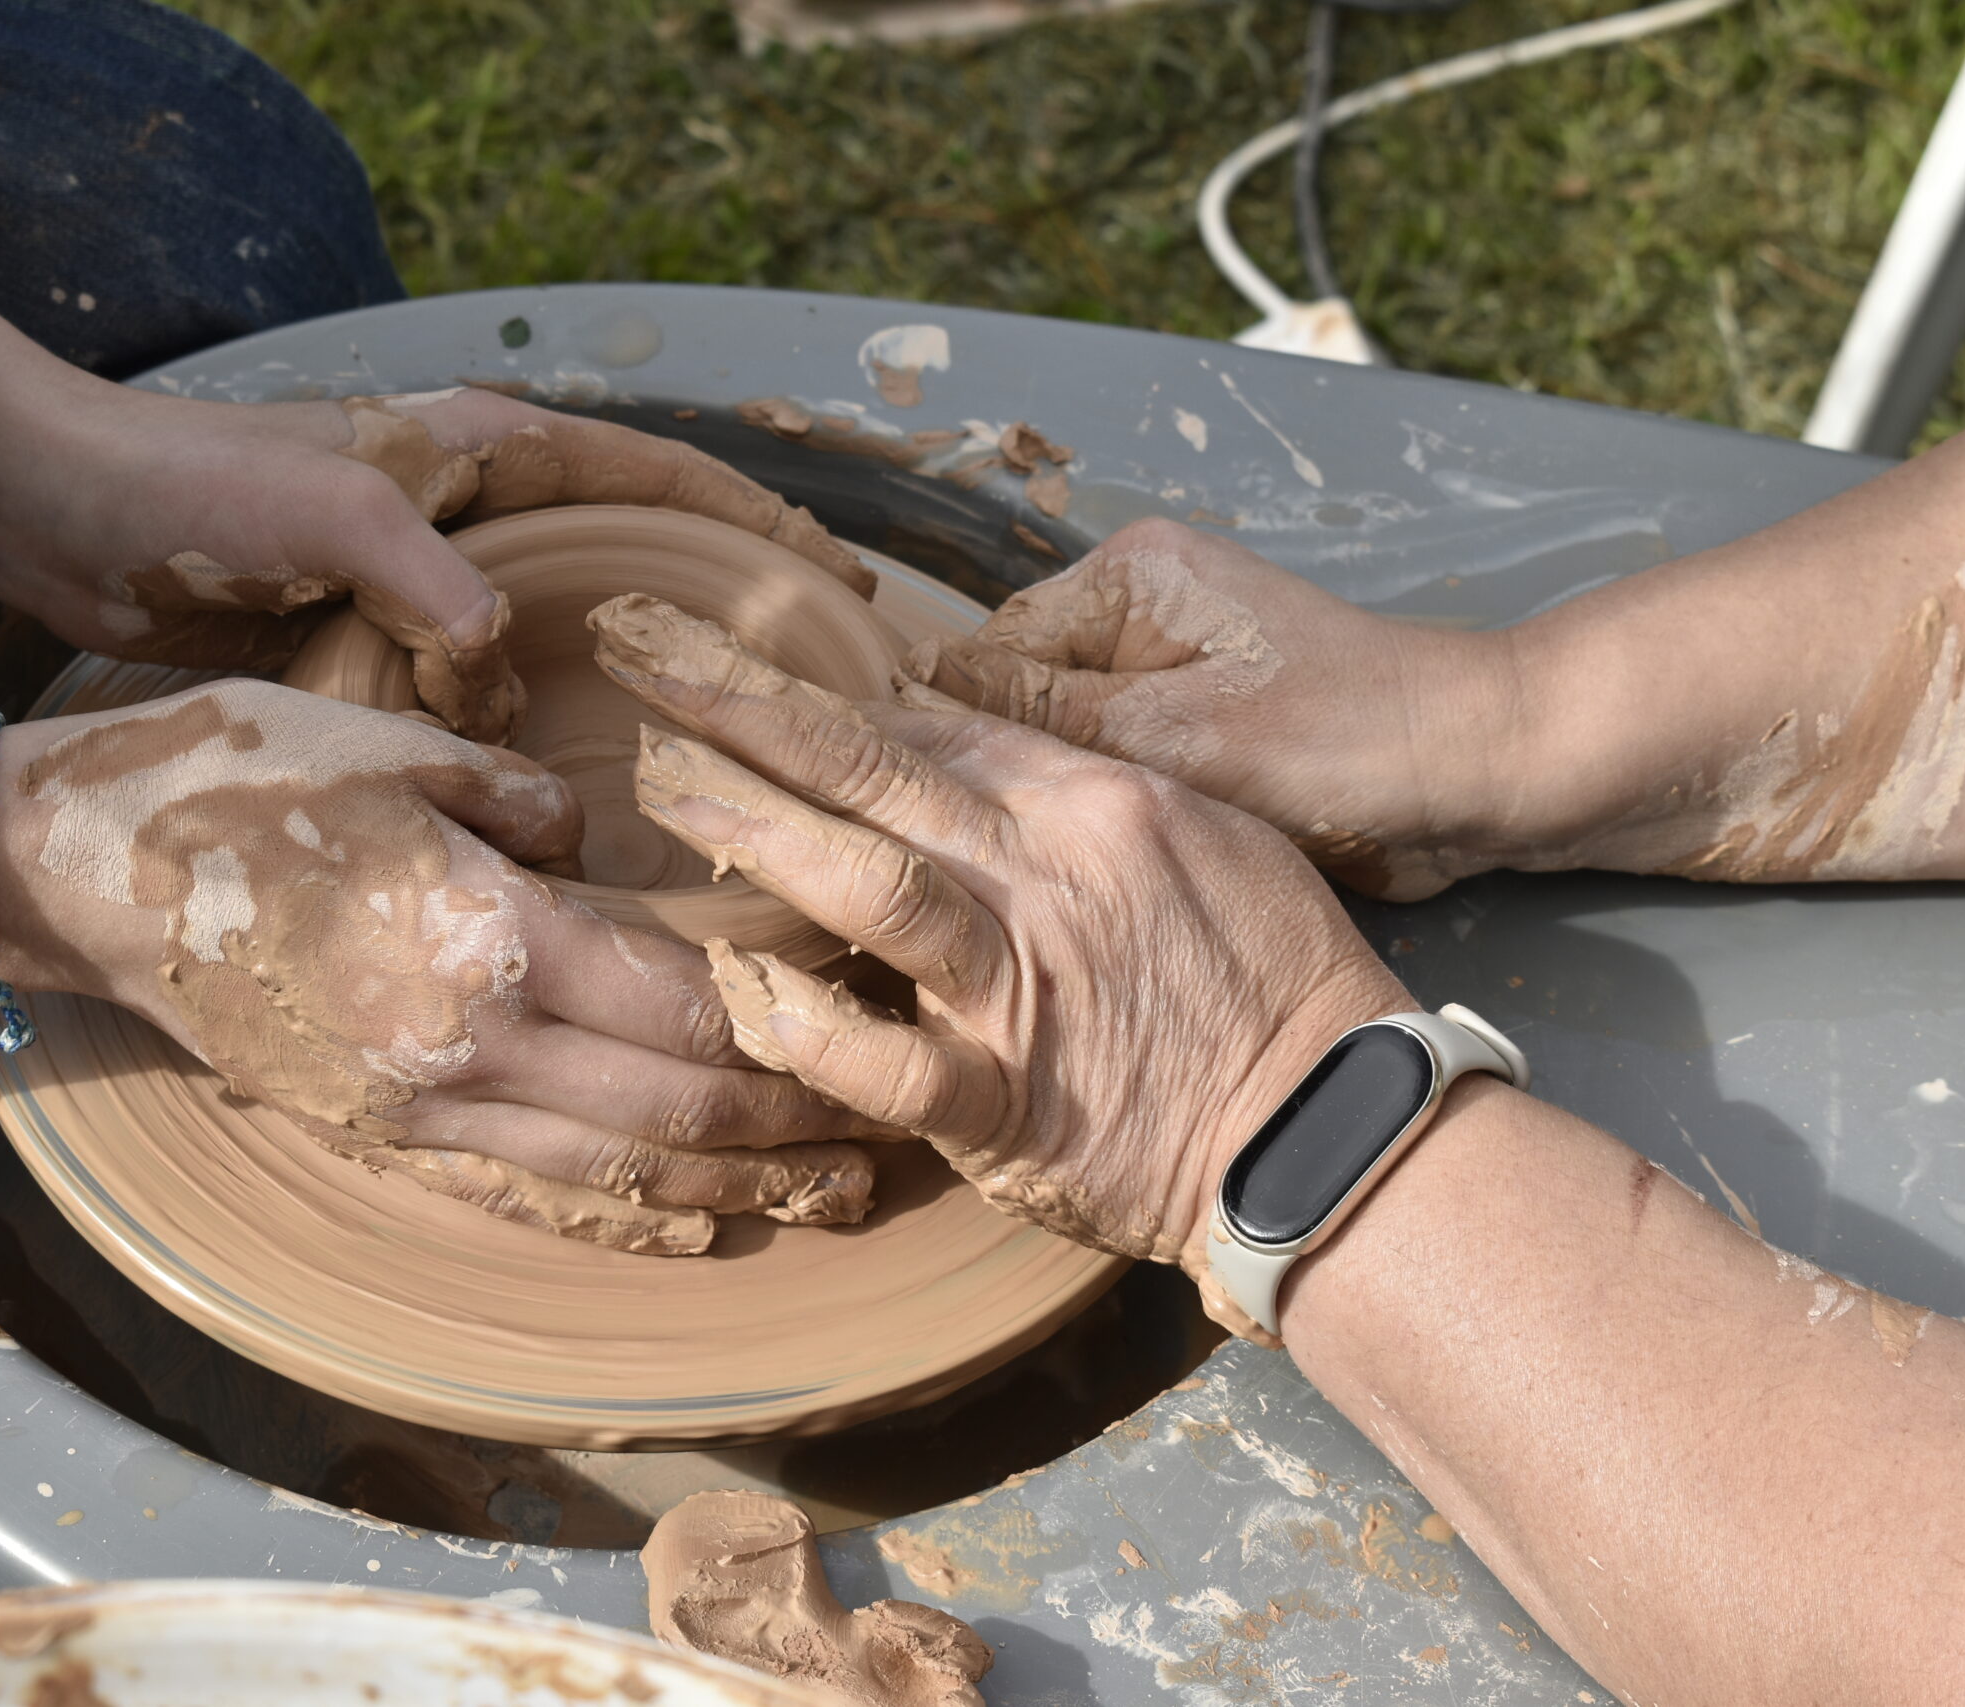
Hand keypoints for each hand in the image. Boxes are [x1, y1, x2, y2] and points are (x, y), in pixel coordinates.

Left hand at [0, 383, 871, 743]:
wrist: (57, 512)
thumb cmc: (195, 488)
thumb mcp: (338, 512)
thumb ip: (442, 589)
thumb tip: (502, 680)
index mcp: (494, 455)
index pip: (665, 483)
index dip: (763, 534)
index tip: (850, 595)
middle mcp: (481, 521)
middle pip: (638, 571)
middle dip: (723, 630)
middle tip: (812, 712)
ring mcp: (433, 594)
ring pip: (565, 653)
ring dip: (632, 705)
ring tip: (717, 779)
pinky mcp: (381, 654)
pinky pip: (482, 705)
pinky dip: (530, 749)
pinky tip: (575, 810)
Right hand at [0, 679, 884, 1253]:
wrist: (82, 875)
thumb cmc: (236, 781)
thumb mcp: (398, 748)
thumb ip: (521, 802)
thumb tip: (596, 847)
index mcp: (490, 941)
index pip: (683, 1006)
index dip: (789, 1023)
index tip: (870, 1014)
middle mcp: (467, 1050)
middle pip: (671, 1112)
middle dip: (790, 1126)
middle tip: (892, 1126)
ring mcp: (420, 1110)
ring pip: (611, 1174)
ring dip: (731, 1190)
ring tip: (829, 1197)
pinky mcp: (379, 1136)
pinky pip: (522, 1196)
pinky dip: (619, 1220)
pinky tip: (692, 1228)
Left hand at [588, 598, 1410, 1330]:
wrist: (1330, 1126)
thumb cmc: (1278, 978)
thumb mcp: (1205, 836)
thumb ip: (1082, 792)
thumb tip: (979, 750)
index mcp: (1093, 799)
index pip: (922, 722)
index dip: (810, 683)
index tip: (721, 650)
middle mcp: (1047, 873)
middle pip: (870, 764)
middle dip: (740, 699)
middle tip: (635, 646)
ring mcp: (1022, 987)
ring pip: (866, 879)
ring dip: (751, 823)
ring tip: (654, 776)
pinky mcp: (1006, 1105)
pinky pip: (883, 1062)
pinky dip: (803, 1024)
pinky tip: (732, 986)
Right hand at [898, 519, 1533, 900]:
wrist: (1476, 773)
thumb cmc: (1342, 741)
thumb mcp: (1171, 735)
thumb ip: (1039, 714)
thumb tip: (910, 692)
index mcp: (1128, 575)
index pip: (984, 653)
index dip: (953, 735)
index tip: (931, 814)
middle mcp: (1140, 610)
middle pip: (1017, 699)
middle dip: (1012, 773)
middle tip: (996, 852)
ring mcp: (1171, 670)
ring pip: (1065, 746)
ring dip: (1064, 804)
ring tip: (1054, 862)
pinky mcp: (1202, 728)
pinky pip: (1119, 771)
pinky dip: (1111, 817)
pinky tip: (1105, 865)